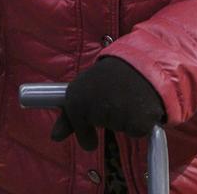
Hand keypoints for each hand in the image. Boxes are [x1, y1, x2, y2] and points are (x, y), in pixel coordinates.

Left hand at [50, 56, 164, 150]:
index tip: (95, 114)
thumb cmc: (110, 76)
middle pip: (100, 125)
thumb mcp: (84, 90)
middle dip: (108, 114)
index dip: (85, 124)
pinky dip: (139, 120)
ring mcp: (116, 114)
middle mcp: (93, 107)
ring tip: (128, 93)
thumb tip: (55, 137)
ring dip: (124, 115)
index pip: (79, 123)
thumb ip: (69, 118)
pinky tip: (140, 102)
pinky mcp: (137, 121)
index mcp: (76, 98)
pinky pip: (135, 131)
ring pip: (118, 127)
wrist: (141, 59)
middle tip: (116, 94)